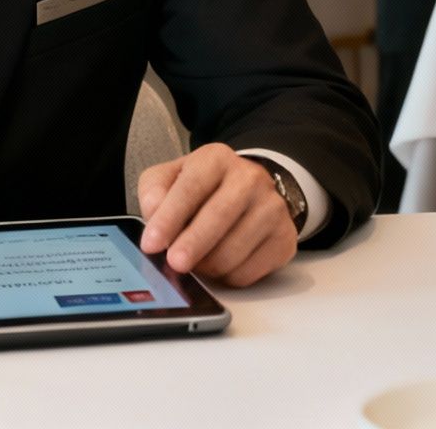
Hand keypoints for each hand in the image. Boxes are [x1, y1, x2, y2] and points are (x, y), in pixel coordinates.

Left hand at [136, 144, 297, 286]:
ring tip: (196, 260)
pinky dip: (227, 276)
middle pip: (219, 217)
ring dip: (206, 265)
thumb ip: (154, 191)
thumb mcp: (170, 179)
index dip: (169, 218)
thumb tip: (154, 212)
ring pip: (233, 251)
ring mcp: (272, 208)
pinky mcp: (284, 238)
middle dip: (192, 245)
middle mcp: (251, 178)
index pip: (192, 187)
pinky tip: (220, 263)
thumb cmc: (202, 190)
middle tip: (174, 263)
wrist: (247, 193)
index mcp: (217, 159)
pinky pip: (249, 271)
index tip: (151, 243)